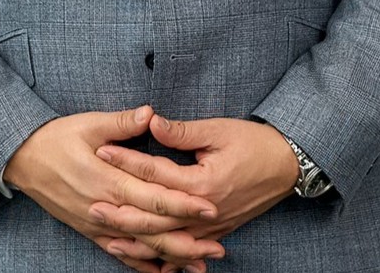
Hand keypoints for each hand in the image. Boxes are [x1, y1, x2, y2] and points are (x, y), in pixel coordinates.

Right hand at [4, 106, 224, 272]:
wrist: (23, 160)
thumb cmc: (56, 138)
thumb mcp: (89, 123)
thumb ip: (122, 122)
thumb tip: (150, 113)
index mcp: (108, 180)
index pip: (153, 196)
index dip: (183, 203)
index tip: (209, 207)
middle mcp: (105, 208)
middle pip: (152, 229)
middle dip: (186, 239)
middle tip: (218, 248)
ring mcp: (96, 223)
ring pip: (139, 246)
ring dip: (170, 257)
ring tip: (199, 266)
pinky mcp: (89, 230)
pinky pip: (118, 252)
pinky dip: (140, 263)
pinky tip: (161, 272)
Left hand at [90, 115, 299, 269]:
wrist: (287, 166)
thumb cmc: (254, 143)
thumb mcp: (218, 130)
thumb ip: (182, 131)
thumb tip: (150, 121)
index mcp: (204, 182)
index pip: (156, 173)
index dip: (127, 161)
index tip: (102, 151)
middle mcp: (205, 211)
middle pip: (156, 217)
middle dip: (122, 212)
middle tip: (92, 205)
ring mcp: (211, 227)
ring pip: (168, 240)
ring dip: (137, 241)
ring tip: (108, 237)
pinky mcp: (216, 232)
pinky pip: (185, 250)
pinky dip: (163, 257)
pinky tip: (144, 258)